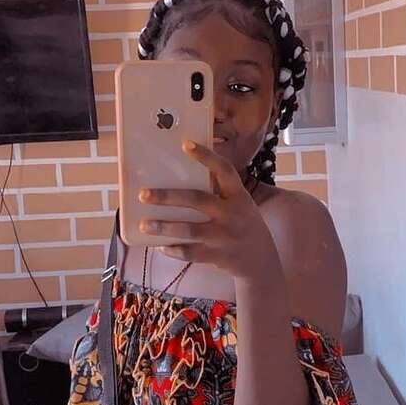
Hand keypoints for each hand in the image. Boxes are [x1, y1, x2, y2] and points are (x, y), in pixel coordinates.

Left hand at [138, 140, 278, 279]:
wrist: (262, 260)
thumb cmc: (244, 226)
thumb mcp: (241, 205)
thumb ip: (221, 193)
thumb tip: (182, 180)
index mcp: (239, 196)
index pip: (224, 170)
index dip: (206, 156)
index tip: (185, 144)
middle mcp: (232, 214)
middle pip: (196, 200)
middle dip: (167, 197)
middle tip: (143, 194)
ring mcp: (224, 236)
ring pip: (189, 230)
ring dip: (164, 227)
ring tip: (144, 224)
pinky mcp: (217, 256)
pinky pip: (191, 253)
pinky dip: (173, 250)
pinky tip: (160, 246)